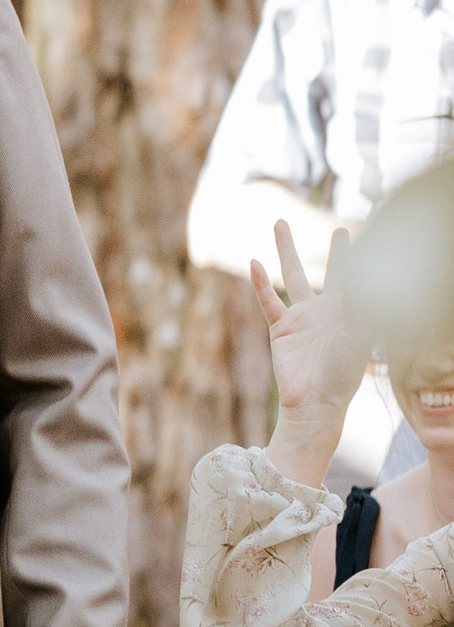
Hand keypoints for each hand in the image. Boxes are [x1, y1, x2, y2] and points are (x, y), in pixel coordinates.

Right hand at [251, 217, 368, 484]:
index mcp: (350, 314)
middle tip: (341, 230)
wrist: (315, 402)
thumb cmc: (341, 374)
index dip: (363, 260)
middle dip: (337, 253)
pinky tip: (254, 263)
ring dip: (286, 249)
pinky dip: (260, 283)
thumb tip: (372, 279)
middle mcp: (327, 311)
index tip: (372, 240)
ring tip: (280, 223)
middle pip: (330, 272)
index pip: (359, 279)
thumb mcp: (358, 337)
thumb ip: (362, 308)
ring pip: (292, 275)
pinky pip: (269, 300)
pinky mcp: (281, 328)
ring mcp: (302, 317)